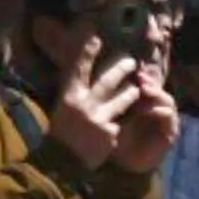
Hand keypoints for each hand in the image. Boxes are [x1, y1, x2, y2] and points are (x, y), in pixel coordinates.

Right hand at [54, 45, 179, 172]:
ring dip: (131, 93)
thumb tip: (87, 75)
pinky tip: (130, 118)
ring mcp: (98, 118)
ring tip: (135, 89)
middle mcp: (83, 104)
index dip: (86, 52)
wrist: (63, 163)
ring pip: (124, 97)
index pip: (77, 70)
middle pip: (108, 80)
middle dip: (122, 68)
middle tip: (132, 61)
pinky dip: (128, 118)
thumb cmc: (63, 133)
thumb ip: (76, 93)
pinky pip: (125, 119)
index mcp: (68, 97)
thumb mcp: (64, 109)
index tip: (96, 36)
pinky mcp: (110, 131)